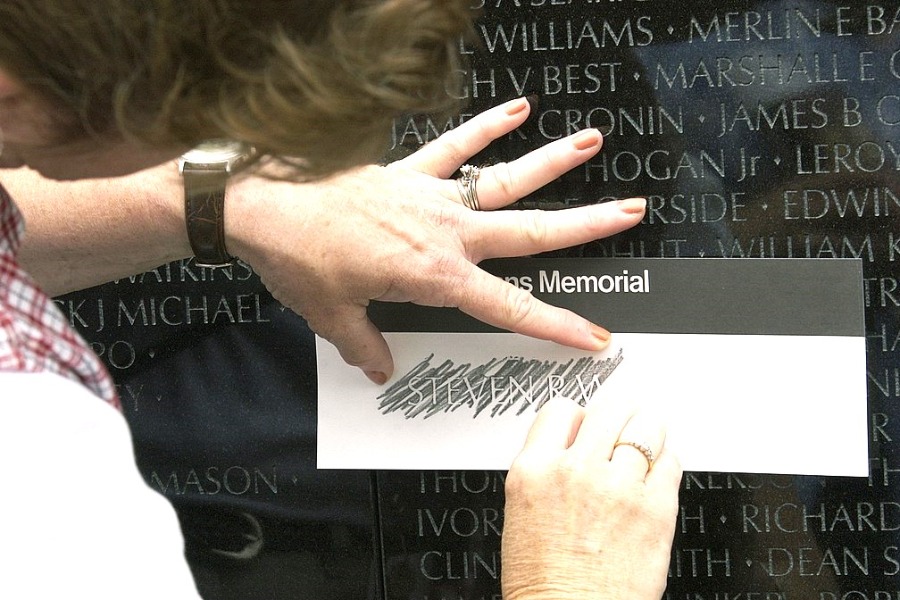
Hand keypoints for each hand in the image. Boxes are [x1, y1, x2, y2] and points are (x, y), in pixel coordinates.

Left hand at [227, 97, 646, 382]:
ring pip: (504, 180)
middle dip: (586, 225)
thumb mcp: (333, 317)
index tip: (595, 337)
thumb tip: (380, 368)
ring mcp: (430, 196)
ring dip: (551, 161)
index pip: (511, 308)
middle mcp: (445, 233)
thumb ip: (365, 345)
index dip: (557, 327)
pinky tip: (516, 108)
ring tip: (592, 141)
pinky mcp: (407, 170)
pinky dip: (484, 127)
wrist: (260, 205)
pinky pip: (453, 146)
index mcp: (435, 277)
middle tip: (631, 211)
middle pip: (530, 231)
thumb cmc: (297, 260)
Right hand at [502, 396, 681, 599]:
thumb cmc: (544, 580)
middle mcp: (576, 471)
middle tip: (623, 426)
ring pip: (647, 427)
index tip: (586, 427)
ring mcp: (619, 487)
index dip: (577, 417)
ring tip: (645, 447)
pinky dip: (666, 463)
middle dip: (620, 414)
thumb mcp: (522, 511)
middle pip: (610, 407)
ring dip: (647, 434)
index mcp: (534, 470)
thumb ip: (547, 468)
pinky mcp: (656, 508)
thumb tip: (576, 445)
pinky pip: (671, 462)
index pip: (562, 409)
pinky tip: (655, 475)